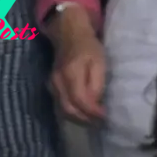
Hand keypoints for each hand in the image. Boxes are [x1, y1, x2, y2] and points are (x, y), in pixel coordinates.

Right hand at [49, 5, 104, 122]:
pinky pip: (61, 106)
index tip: (104, 116)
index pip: (80, 100)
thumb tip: (95, 104)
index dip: (92, 112)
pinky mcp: (52, 87)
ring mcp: (53, 85)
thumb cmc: (88, 47)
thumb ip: (97, 85)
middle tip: (99, 122)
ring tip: (92, 120)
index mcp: (71, 73)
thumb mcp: (99, 63)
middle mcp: (58, 81)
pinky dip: (72, 113)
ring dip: (78, 119)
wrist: (69, 34)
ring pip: (63, 110)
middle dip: (85, 119)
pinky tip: (83, 114)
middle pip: (69, 110)